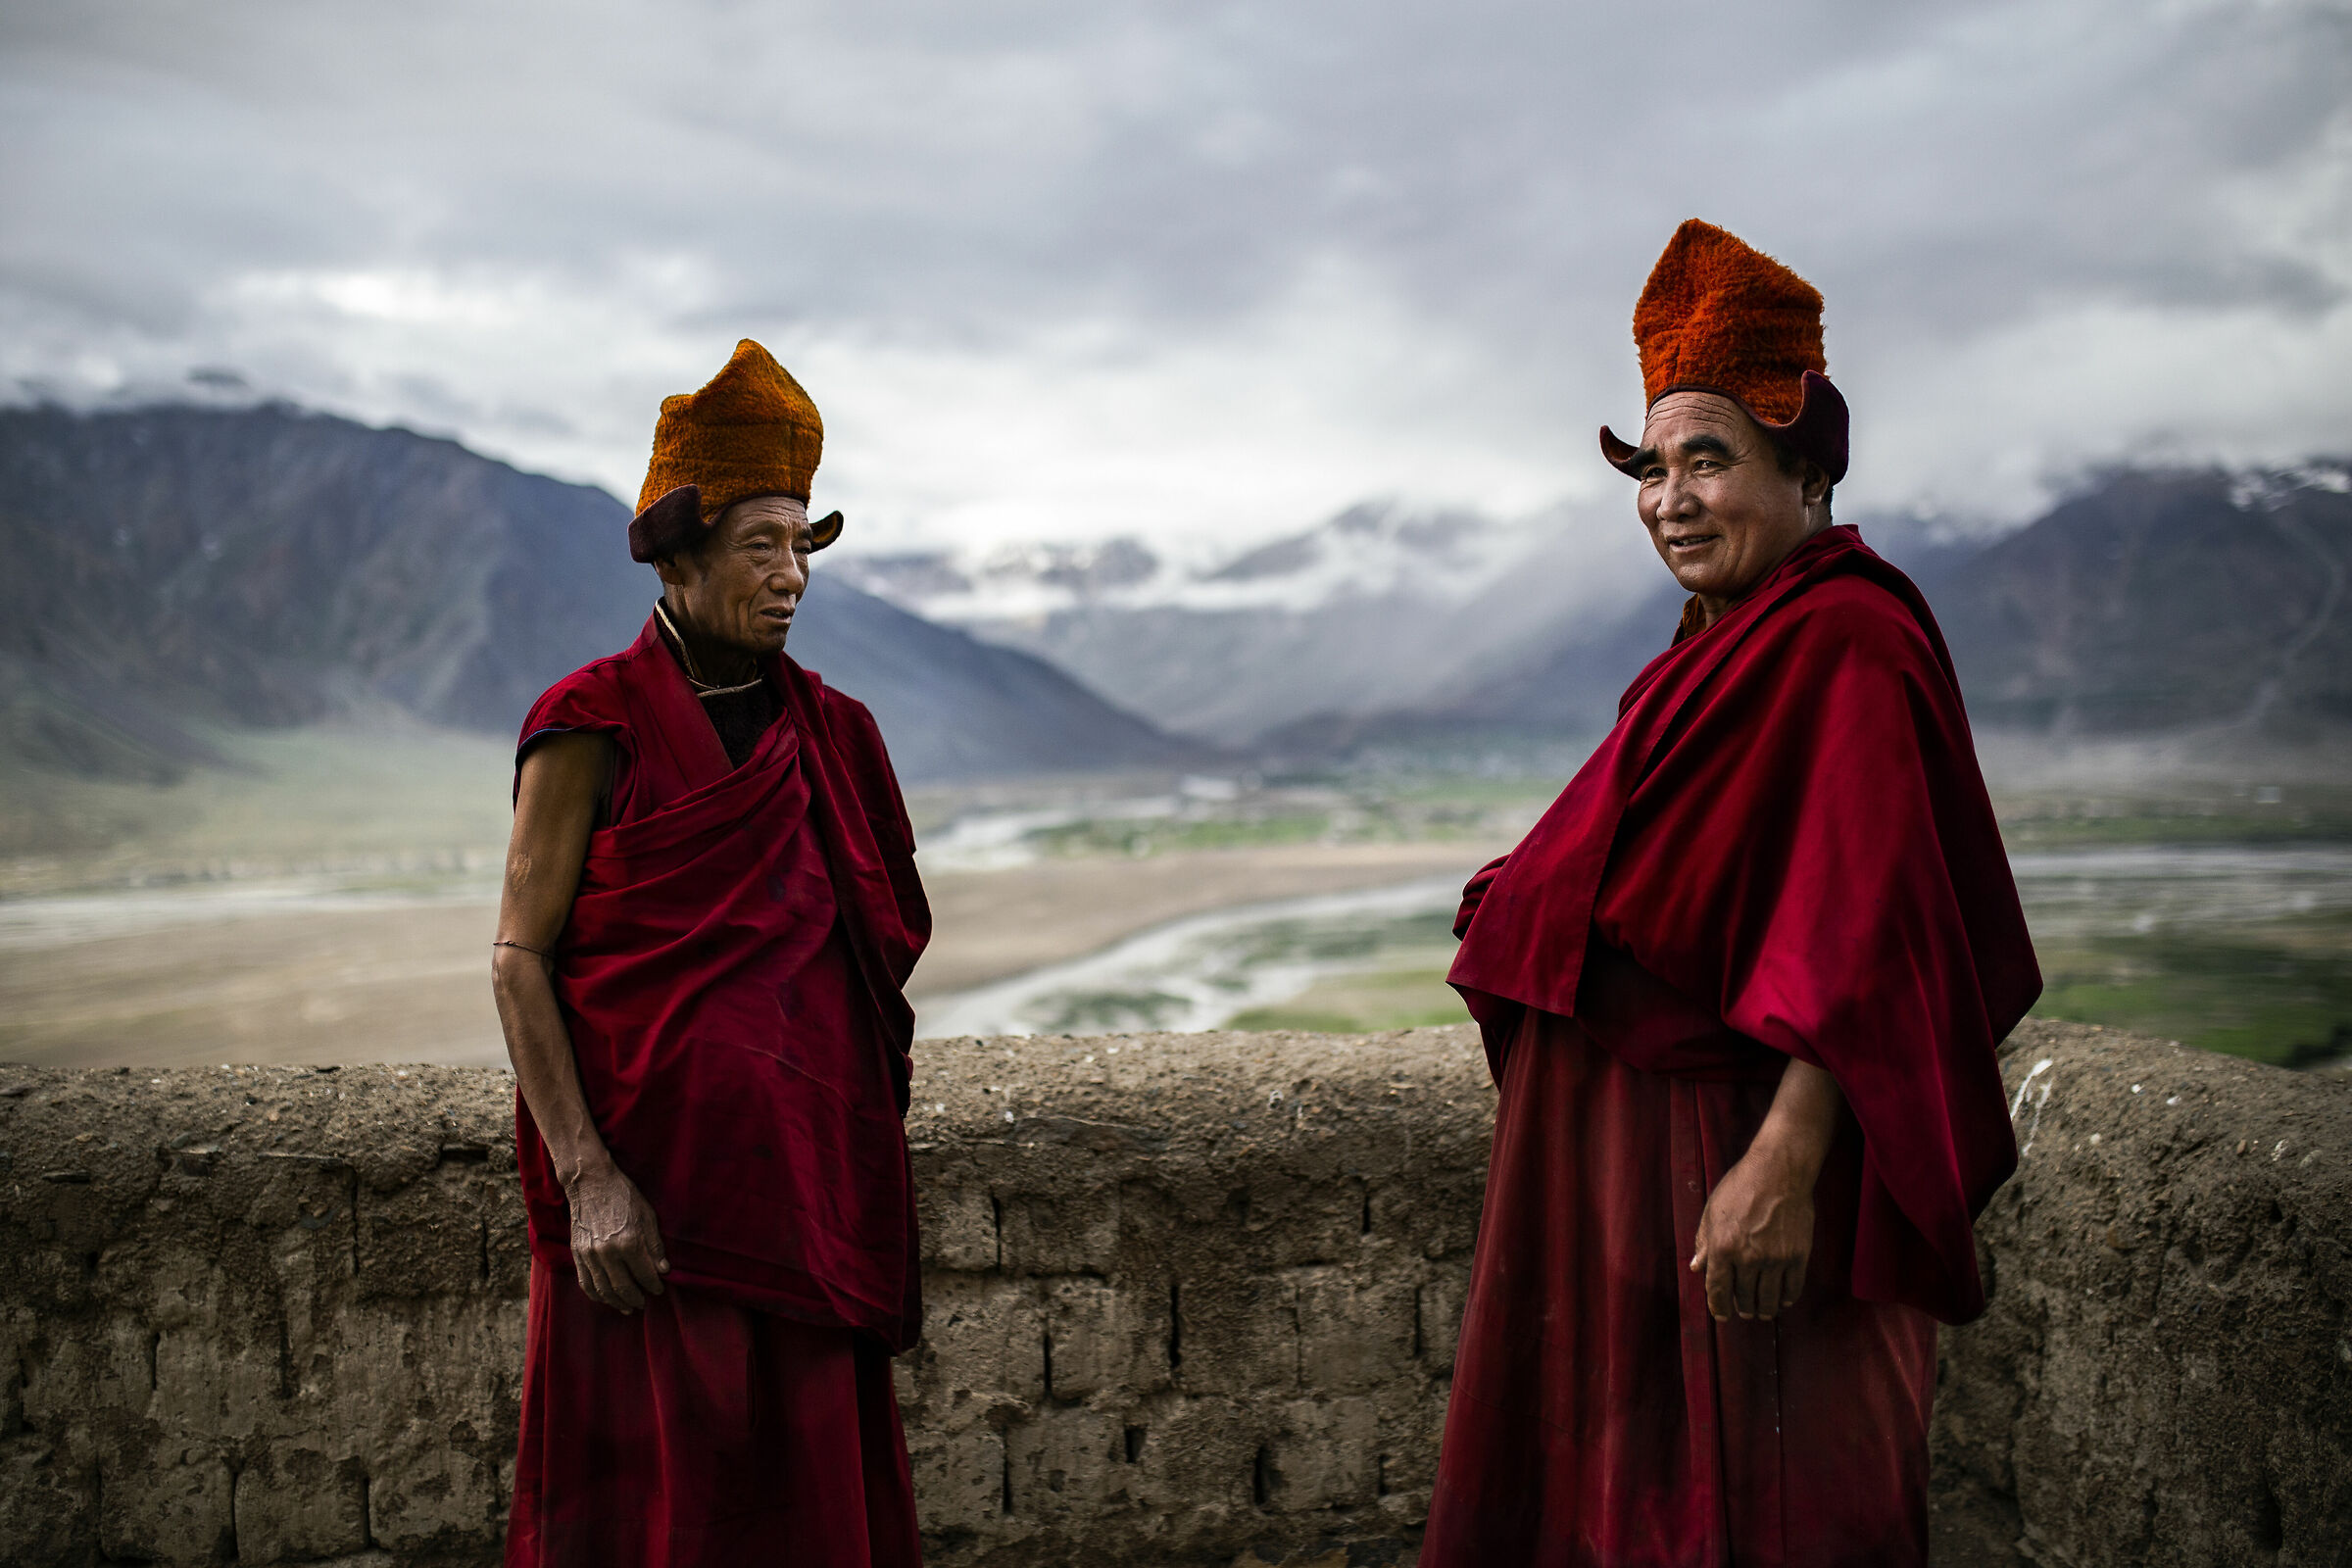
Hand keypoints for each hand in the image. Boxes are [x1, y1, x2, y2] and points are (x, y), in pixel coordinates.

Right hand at [564, 1161, 669, 1312]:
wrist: (591, 1183)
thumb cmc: (624, 1196)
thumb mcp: (648, 1216)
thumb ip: (655, 1246)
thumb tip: (663, 1270)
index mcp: (629, 1242)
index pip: (645, 1274)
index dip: (653, 1285)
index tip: (659, 1289)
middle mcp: (608, 1252)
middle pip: (624, 1287)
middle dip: (636, 1298)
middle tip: (644, 1303)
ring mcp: (590, 1255)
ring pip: (604, 1289)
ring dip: (617, 1302)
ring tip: (627, 1307)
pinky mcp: (577, 1254)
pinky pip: (585, 1283)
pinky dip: (596, 1295)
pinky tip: (606, 1299)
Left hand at [1689, 1142, 1815, 1321]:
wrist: (1779, 1172)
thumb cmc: (1741, 1187)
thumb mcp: (1713, 1211)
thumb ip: (1704, 1242)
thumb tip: (1697, 1267)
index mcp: (1723, 1247)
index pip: (1718, 1289)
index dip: (1718, 1307)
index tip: (1721, 1316)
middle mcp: (1748, 1258)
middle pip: (1744, 1297)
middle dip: (1742, 1308)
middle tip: (1744, 1311)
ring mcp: (1775, 1259)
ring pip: (1769, 1299)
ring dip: (1764, 1310)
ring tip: (1763, 1312)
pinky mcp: (1798, 1256)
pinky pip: (1792, 1288)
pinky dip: (1787, 1299)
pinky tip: (1783, 1300)